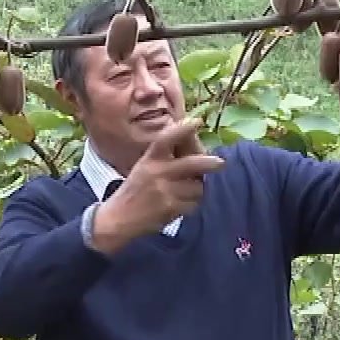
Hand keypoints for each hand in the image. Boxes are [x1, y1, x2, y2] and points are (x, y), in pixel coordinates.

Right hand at [92, 119, 224, 253]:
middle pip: (192, 163)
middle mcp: (158, 171)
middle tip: (221, 163)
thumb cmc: (136, 190)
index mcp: (150, 158)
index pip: (167, 138)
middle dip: (210, 163)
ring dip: (197, 189)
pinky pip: (193, 203)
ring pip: (197, 186)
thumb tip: (197, 150)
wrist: (119, 218)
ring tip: (187, 192)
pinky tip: (181, 205)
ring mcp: (164, 190)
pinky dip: (191, 204)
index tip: (198, 121)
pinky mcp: (170, 207)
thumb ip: (166, 158)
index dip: (183, 128)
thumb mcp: (144, 167)